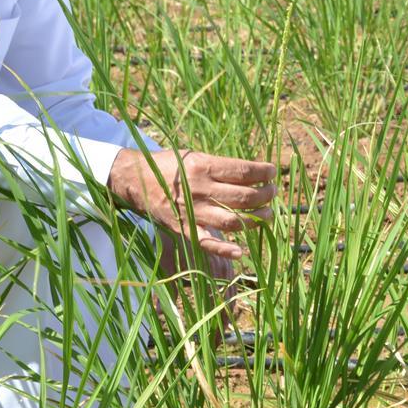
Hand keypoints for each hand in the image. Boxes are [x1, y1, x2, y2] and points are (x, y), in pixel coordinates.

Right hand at [107, 148, 276, 260]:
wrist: (134, 179)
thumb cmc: (168, 165)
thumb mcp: (193, 155)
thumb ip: (219, 166)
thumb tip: (251, 172)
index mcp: (203, 166)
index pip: (243, 171)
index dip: (263, 173)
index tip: (273, 173)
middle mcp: (200, 189)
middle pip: (244, 196)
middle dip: (265, 196)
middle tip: (272, 193)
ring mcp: (192, 211)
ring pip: (233, 220)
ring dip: (255, 220)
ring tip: (267, 215)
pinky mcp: (183, 229)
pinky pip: (207, 243)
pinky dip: (225, 250)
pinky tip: (241, 251)